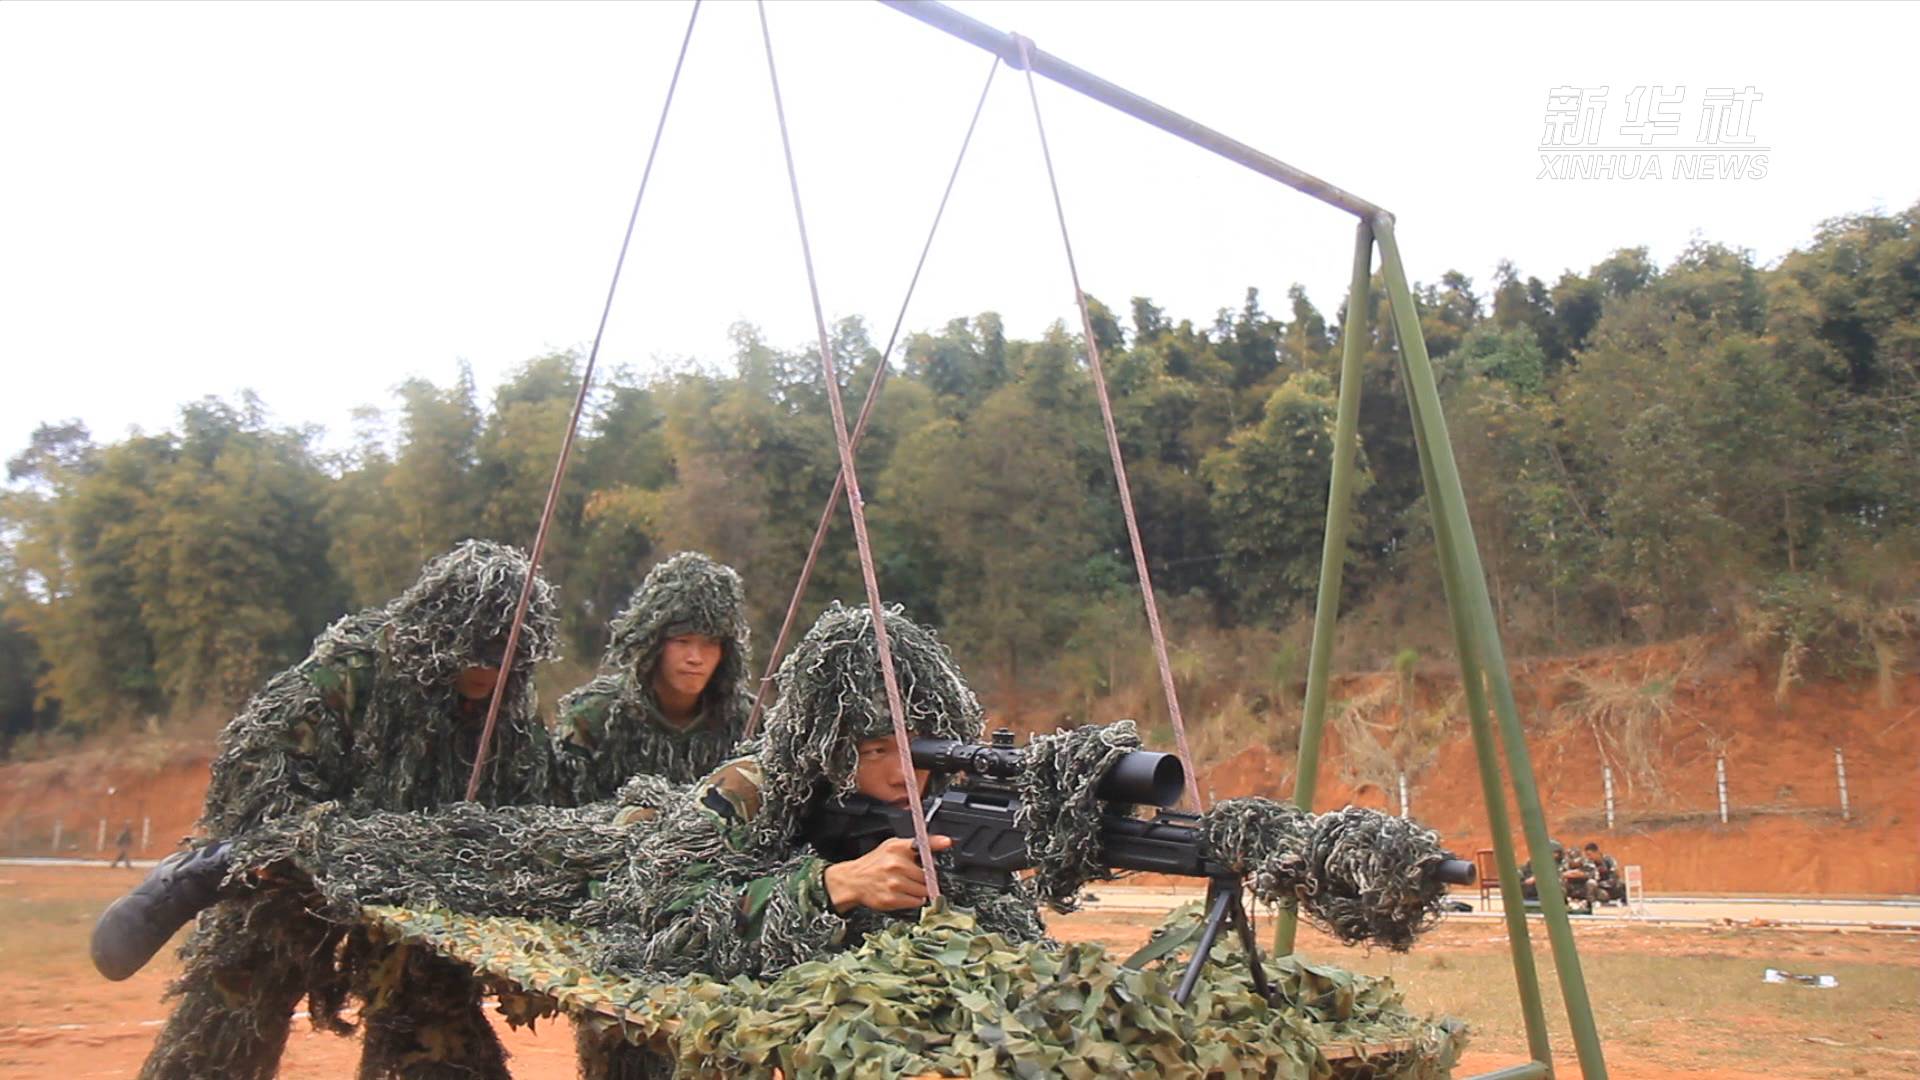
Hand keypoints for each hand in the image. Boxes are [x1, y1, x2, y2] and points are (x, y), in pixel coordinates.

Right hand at [823, 835, 951, 912]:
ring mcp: (894, 883)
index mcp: (896, 848)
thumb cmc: (875, 864)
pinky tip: (905, 893)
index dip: (936, 843)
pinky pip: (916, 901)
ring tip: (908, 885)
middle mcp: (895, 864)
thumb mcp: (893, 846)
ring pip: (923, 889)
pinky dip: (914, 899)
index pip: (921, 844)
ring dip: (920, 889)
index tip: (947, 842)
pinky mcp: (892, 899)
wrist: (853, 880)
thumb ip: (917, 845)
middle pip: (927, 874)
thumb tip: (944, 842)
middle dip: (926, 876)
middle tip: (916, 876)